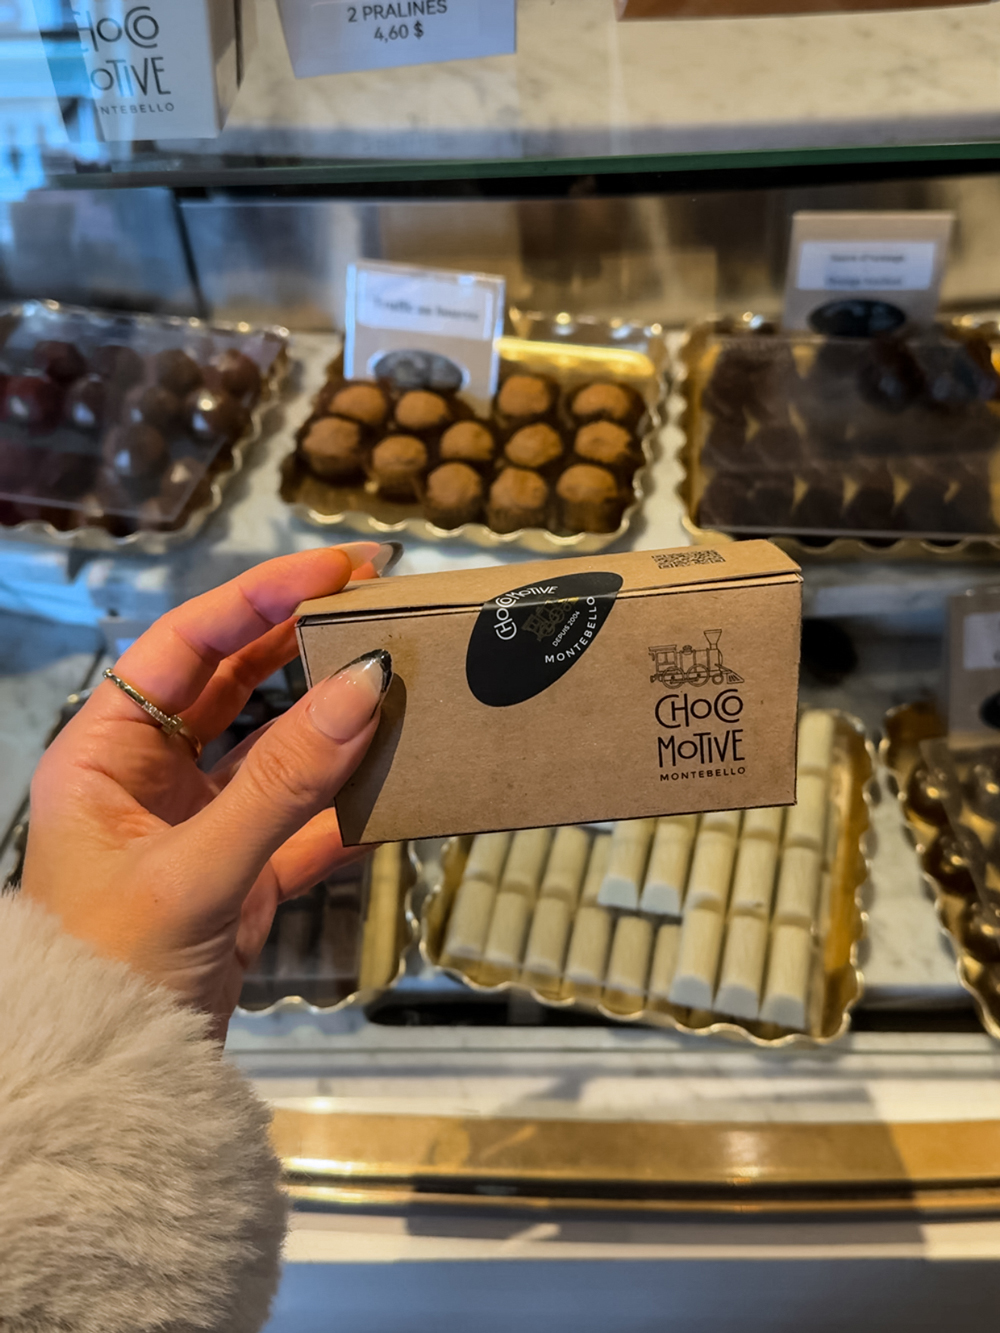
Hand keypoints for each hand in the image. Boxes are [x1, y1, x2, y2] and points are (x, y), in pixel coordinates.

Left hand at [21, 542, 394, 1037]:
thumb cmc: (113, 968)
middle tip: (376, 600)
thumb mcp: (197, 868)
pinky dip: (345, 806)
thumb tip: (367, 687)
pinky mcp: (241, 872)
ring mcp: (199, 824)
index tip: (334, 568)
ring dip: (332, 722)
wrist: (111, 1086)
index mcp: (105, 753)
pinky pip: (302, 820)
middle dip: (302, 642)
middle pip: (234, 683)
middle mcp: (150, 776)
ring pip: (275, 750)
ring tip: (399, 678)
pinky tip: (395, 783)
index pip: (186, 645)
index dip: (259, 597)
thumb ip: (285, 781)